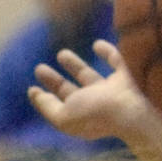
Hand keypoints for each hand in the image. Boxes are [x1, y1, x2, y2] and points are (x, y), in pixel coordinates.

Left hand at [29, 41, 161, 160]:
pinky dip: (107, 53)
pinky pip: (116, 63)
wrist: (129, 112)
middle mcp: (92, 105)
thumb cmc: (94, 114)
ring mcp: (110, 92)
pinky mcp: (125, 78)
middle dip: (55, 80)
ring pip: (90, 76)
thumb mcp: (62, 116)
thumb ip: (46, 106)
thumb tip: (33, 92)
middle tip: (39, 68)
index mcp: (78, 115)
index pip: (58, 106)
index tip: (32, 87)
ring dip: (75, 65)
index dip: (44, 98)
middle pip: (70, 91)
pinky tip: (97, 44)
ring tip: (60, 53)